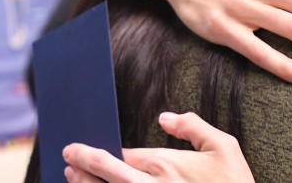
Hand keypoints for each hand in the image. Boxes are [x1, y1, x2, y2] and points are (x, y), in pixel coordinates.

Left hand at [63, 112, 253, 182]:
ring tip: (73, 178)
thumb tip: (165, 116)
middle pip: (106, 176)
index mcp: (166, 165)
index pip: (121, 155)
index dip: (96, 152)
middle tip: (67, 158)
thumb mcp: (224, 146)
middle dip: (83, 166)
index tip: (77, 148)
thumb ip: (193, 126)